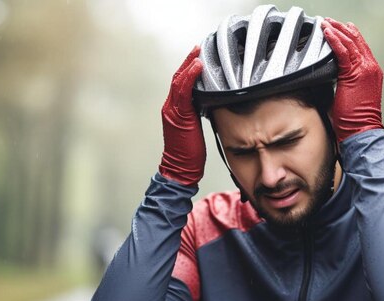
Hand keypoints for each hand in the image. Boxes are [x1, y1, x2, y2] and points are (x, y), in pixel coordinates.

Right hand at [159, 46, 205, 186]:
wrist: (180, 170)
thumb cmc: (189, 154)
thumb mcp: (195, 130)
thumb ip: (199, 114)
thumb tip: (213, 104)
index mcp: (175, 110)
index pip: (180, 84)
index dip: (188, 69)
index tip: (198, 58)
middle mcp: (170, 107)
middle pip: (177, 78)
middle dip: (187, 62)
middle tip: (198, 48)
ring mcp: (173, 111)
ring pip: (179, 82)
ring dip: (188, 65)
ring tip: (198, 53)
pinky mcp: (178, 116)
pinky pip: (183, 92)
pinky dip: (189, 78)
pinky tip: (197, 67)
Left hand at [322, 18, 383, 141]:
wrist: (361, 130)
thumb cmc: (354, 119)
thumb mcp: (350, 95)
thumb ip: (344, 82)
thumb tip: (328, 78)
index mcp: (371, 72)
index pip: (360, 47)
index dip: (349, 35)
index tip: (338, 28)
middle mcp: (370, 68)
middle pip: (356, 41)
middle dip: (341, 29)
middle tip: (329, 21)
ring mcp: (364, 70)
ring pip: (349, 43)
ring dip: (336, 31)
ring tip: (325, 23)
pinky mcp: (354, 74)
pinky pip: (343, 52)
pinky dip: (334, 40)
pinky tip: (327, 32)